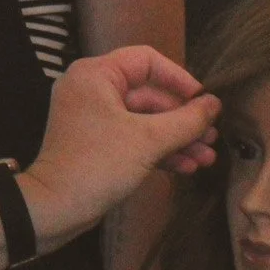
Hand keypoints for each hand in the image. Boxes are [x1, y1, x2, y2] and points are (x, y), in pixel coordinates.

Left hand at [22, 45, 218, 248]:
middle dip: (182, 119)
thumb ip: (185, 120)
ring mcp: (93, 118)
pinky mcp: (97, 143)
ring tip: (207, 158)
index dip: (179, 78)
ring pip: (144, 120)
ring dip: (176, 138)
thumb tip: (215, 103)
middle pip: (148, 94)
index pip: (146, 61)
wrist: (55, 208)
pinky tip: (187, 168)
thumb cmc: (99, 164)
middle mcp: (92, 89)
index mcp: (96, 74)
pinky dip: (158, 150)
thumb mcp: (148, 140)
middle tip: (212, 137)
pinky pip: (133, 137)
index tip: (204, 101)